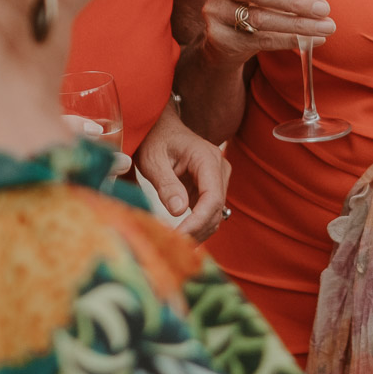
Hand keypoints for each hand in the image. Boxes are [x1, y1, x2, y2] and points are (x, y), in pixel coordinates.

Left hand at [133, 107, 232, 241]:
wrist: (161, 127)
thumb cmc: (155, 139)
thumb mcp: (153, 159)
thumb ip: (166, 184)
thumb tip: (178, 211)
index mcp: (206, 158)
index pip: (212, 198)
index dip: (197, 222)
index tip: (179, 237)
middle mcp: (219, 168)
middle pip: (215, 209)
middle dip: (196, 231)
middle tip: (171, 247)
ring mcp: (217, 179)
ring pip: (215, 214)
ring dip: (197, 232)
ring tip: (174, 245)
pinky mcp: (210, 188)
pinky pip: (208, 212)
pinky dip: (196, 226)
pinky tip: (180, 236)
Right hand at [194, 0, 343, 68]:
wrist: (230, 39)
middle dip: (292, 0)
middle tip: (324, 7)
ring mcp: (215, 10)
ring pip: (258, 18)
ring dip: (298, 24)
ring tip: (328, 26)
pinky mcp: (219, 37)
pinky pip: (258, 39)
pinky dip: (288, 40)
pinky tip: (313, 40)